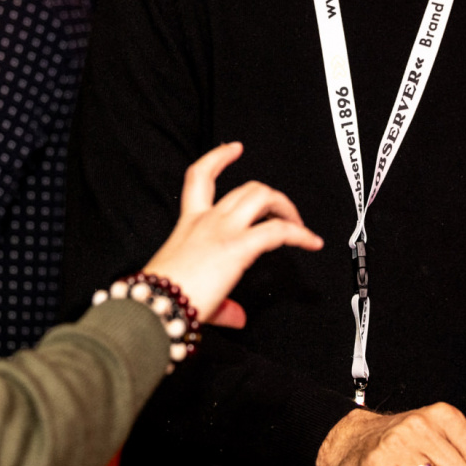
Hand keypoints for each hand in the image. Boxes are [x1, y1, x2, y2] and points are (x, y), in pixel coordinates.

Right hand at [142, 142, 322, 327]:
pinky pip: (278, 231)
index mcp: (189, 223)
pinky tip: (311, 242)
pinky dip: (300, 234)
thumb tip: (237, 317)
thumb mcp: (187, 288)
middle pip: (248, 188)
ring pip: (263, 197)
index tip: (233, 149)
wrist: (154, 306)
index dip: (217, 157)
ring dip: (286, 207)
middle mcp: (207, 220)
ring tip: (298, 224)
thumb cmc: (161, 298)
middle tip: (284, 212)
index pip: (200, 176)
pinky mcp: (237, 247)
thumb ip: (221, 305)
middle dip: (272, 196)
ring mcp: (223, 231)